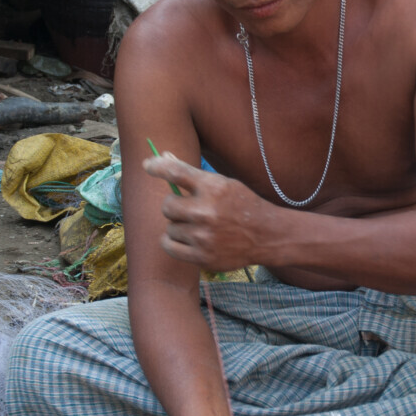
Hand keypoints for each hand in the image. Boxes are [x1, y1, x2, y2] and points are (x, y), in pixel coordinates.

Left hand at [144, 153, 268, 271]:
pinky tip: (186, 239)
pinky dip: (173, 242)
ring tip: (198, 227)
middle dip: (174, 206)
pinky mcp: (202, 257)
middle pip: (167, 205)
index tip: (147, 165)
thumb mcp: (223, 184)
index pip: (176, 172)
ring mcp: (204, 236)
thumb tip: (163, 158)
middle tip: (187, 208)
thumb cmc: (242, 205)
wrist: (267, 236)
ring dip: (178, 226)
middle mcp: (207, 211)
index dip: (157, 167)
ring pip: (169, 228)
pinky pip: (169, 246)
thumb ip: (193, 175)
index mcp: (214, 188)